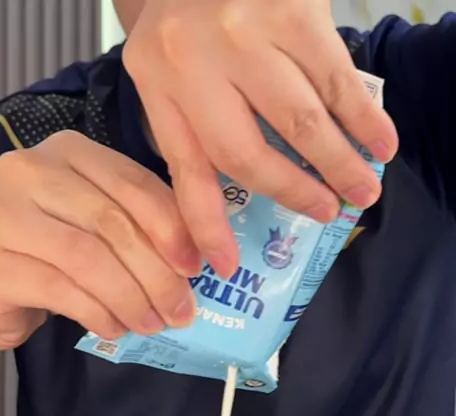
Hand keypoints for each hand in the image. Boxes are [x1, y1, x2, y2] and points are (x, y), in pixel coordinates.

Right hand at [0, 130, 200, 352]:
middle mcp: (30, 171)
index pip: (133, 183)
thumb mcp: (98, 229)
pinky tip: (115, 328)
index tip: (199, 267)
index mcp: (67, 152)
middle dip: (157, 273)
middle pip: (112, 222)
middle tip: (181, 310)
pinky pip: (61, 289)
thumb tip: (197, 258)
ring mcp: (3, 214)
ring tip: (151, 324)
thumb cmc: (50, 255)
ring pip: (88, 257)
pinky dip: (98, 313)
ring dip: (130, 297)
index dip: (173, 228)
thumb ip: (139, 228)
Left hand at [124, 0, 397, 276]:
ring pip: (300, 121)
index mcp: (157, 80)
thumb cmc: (196, 7)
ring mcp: (243, 34)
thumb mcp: (171, 62)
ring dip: (339, 163)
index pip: (184, 170)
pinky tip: (380, 142)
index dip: (206, 227)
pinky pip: (336, 79)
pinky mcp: (292, 9)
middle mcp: (193, 60)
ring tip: (364, 190)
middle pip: (247, 154)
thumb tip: (231, 203)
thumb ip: (195, 121)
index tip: (225, 266)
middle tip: (328, 214)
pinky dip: (364, 117)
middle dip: (294, 194)